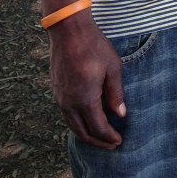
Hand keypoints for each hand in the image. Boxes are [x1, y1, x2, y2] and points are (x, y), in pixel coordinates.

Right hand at [48, 8, 125, 148]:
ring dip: (86, 134)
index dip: (109, 137)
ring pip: (72, 125)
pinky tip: (87, 118)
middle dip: (98, 142)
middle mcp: (69, 103)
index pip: (98, 128)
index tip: (119, 141)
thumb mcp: (113, 68)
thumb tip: (120, 115)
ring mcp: (60, 97)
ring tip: (100, 136)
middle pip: (83, 132)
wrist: (69, 31)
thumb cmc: (94, 46)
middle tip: (111, 145)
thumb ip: (116, 93)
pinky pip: (67, 114)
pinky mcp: (56, 90)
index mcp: (85, 99)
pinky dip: (78, 122)